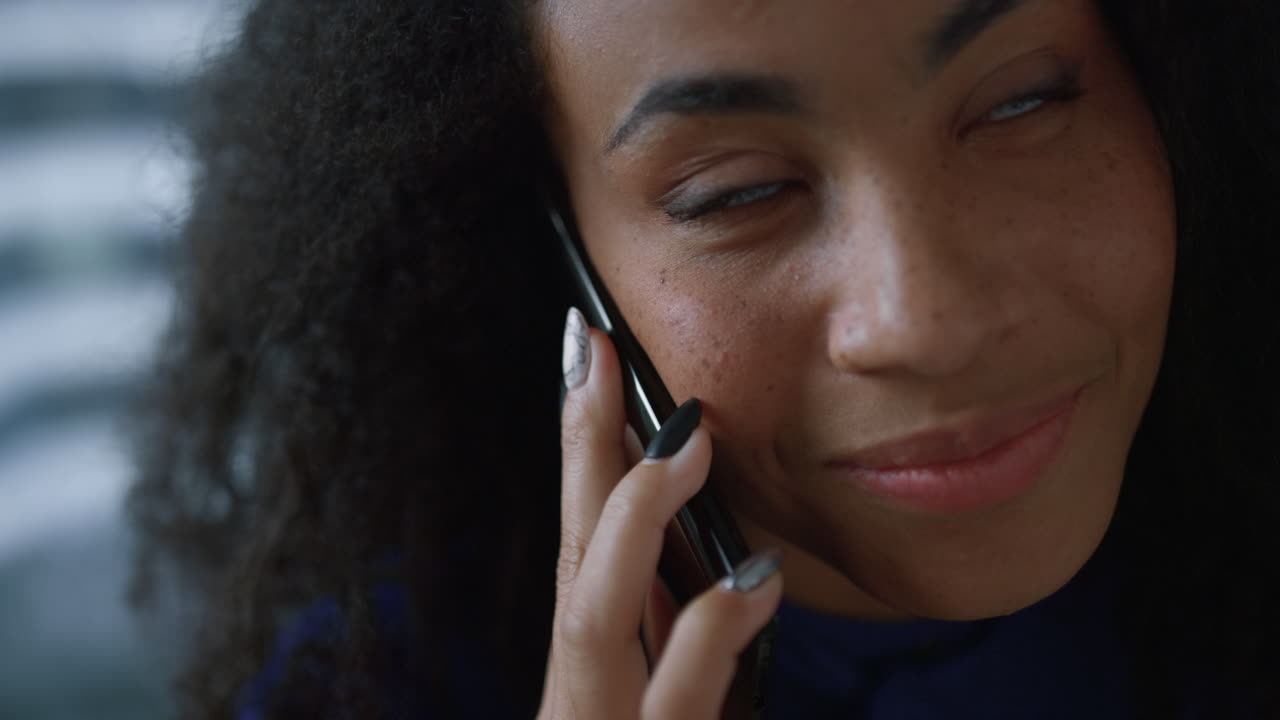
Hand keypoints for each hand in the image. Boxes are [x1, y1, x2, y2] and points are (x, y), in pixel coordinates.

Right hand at [539, 308, 782, 719]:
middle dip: (583, 451)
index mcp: (590, 679)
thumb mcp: (664, 705)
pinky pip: (676, 703)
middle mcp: (579, 701)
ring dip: (634, 522)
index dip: (581, 446)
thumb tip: (722, 549)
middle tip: (602, 353)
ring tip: (690, 444)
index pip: (579, 545)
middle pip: (570, 560)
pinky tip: (757, 580)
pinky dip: (709, 636)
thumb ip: (677, 642)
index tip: (589, 350)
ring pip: (592, 619)